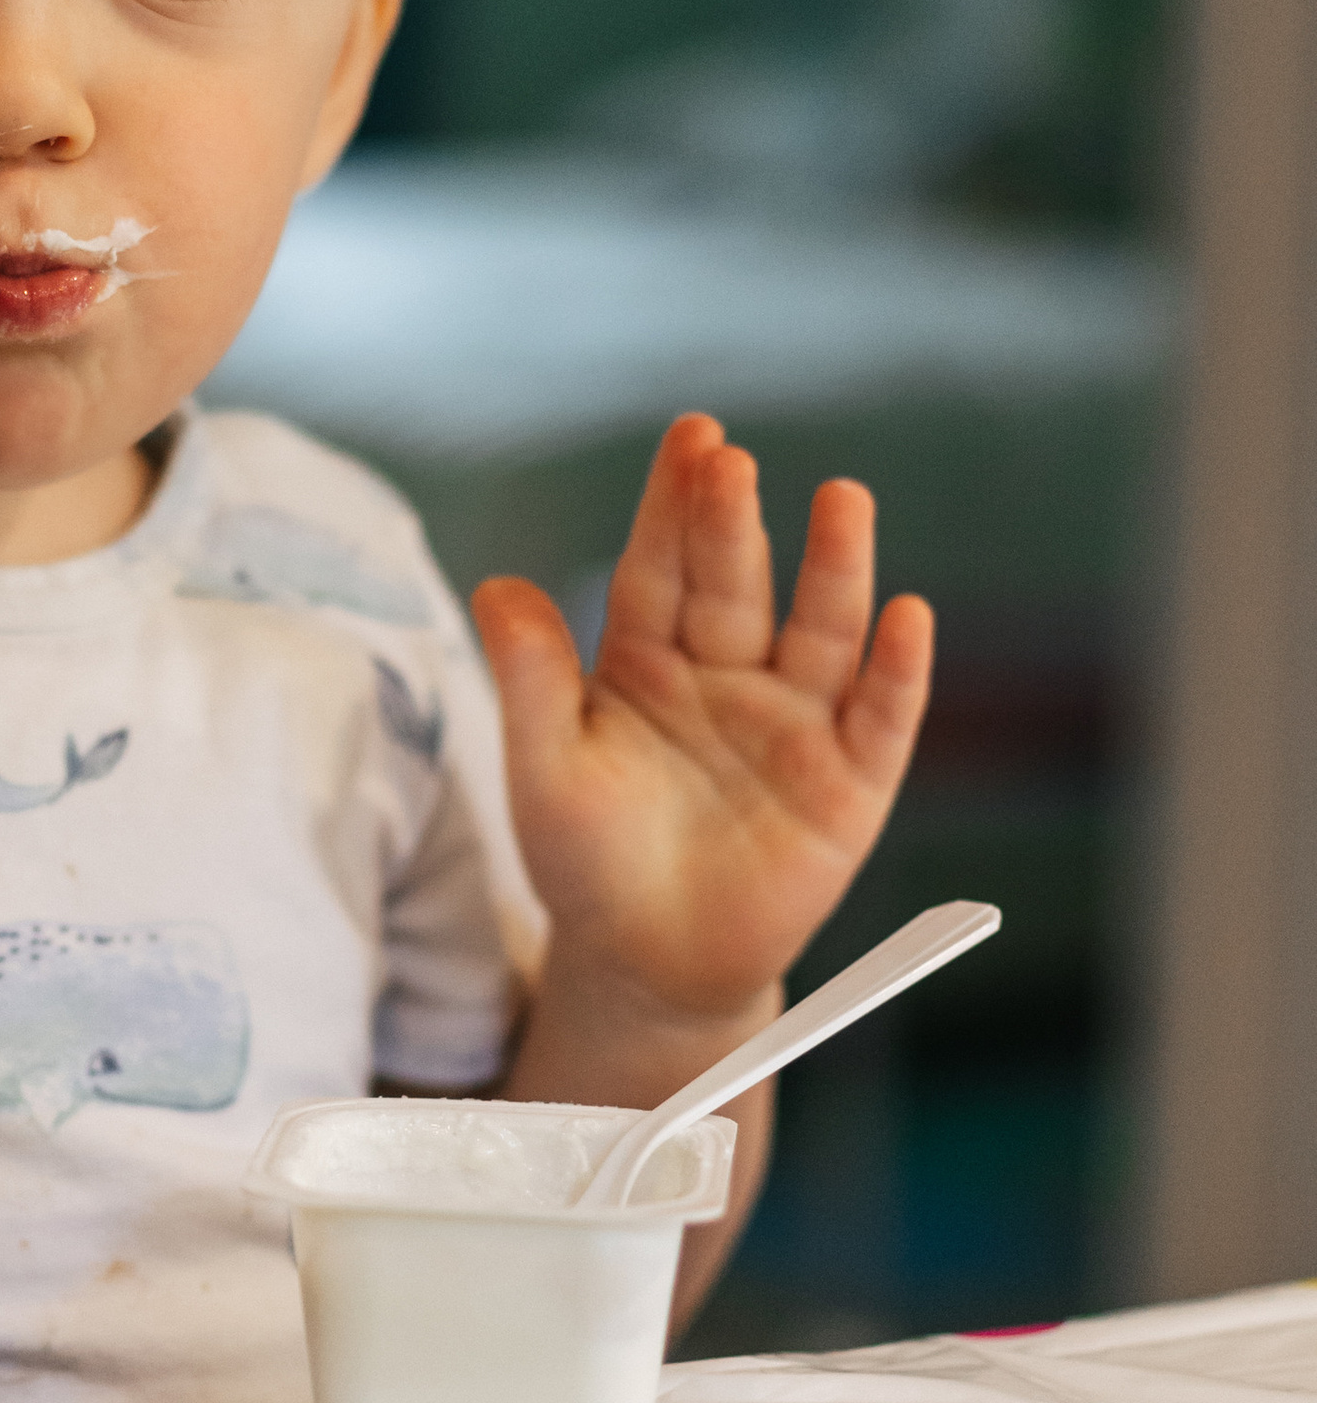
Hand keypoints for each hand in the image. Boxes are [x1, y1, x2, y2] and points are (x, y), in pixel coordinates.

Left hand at [473, 414, 933, 1062]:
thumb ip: (530, 682)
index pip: (660, 566)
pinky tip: (907, 616)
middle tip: (731, 463)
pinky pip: (879, 719)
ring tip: (843, 499)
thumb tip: (494, 586)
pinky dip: (896, 671)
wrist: (647, 966)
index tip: (692, 435)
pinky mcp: (849, 787)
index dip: (674, 504)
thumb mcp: (544, 773)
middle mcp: (728, 675)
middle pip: (735, 586)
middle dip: (734, 524)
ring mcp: (794, 725)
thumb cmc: (587, 861)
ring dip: (837, 568)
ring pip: (820, 632)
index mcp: (648, 660)